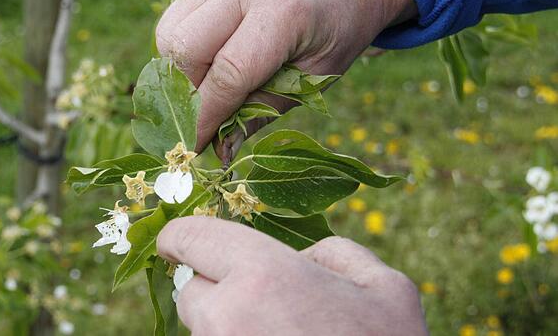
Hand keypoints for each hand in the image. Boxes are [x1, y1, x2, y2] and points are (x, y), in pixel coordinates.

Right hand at [156, 0, 415, 154]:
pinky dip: (179, 52)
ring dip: (179, 72)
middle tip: (206, 113)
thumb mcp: (313, 81)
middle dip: (187, 91)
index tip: (196, 146)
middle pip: (185, 48)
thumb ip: (261, 113)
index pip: (228, 72)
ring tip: (208, 86)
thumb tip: (218, 152)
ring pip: (170, 34)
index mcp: (285, 12)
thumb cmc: (335, 35)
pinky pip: (173, 21)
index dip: (207, 116)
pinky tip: (206, 63)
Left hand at [157, 216, 427, 335]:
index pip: (190, 238)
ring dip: (226, 326)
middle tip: (260, 303)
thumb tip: (304, 258)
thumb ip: (336, 254)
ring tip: (277, 334)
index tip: (178, 243)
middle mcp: (228, 315)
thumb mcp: (386, 290)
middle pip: (190, 292)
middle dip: (216, 291)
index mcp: (263, 274)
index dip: (180, 238)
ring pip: (202, 331)